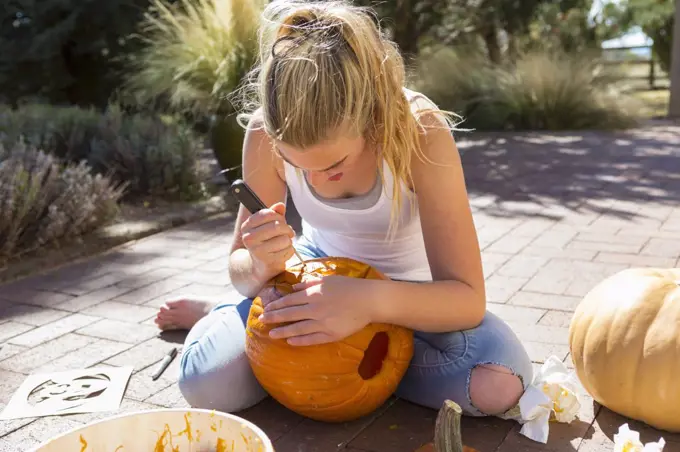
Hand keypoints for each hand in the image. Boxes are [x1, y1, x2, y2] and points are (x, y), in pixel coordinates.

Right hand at [240, 202, 296, 275]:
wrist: (259, 266)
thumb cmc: (266, 241)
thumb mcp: (267, 226)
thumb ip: (274, 214)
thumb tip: (280, 205)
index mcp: (247, 226)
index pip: (267, 213)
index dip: (278, 216)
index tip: (280, 221)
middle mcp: (249, 238)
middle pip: (278, 226)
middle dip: (287, 228)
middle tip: (288, 232)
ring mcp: (257, 251)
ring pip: (285, 239)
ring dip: (288, 241)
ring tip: (283, 244)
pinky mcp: (268, 261)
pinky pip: (288, 250)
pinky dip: (289, 251)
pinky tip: (282, 253)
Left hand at [259, 275, 375, 345]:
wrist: (368, 300)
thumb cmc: (348, 287)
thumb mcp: (327, 280)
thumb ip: (309, 284)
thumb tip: (293, 288)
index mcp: (313, 294)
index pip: (289, 301)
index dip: (276, 305)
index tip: (267, 308)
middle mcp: (315, 309)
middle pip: (290, 314)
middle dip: (274, 317)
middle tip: (262, 320)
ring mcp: (323, 323)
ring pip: (298, 328)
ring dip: (283, 331)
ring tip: (272, 334)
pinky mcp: (331, 334)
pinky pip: (312, 339)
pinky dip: (300, 340)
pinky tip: (290, 341)